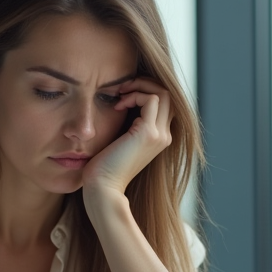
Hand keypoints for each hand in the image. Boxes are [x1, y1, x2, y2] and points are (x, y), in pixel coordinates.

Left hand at [82, 77, 173, 200]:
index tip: (123, 95)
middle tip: (122, 88)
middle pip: (168, 94)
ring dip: (140, 86)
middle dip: (145, 83)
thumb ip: (126, 124)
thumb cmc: (104, 166)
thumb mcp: (119, 140)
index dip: (146, 91)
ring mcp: (159, 135)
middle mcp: (164, 135)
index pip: (164, 103)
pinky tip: (118, 105)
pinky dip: (134, 95)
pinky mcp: (148, 133)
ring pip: (163, 93)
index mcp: (159, 137)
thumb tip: (119, 103)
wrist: (103, 188)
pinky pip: (151, 99)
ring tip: (121, 93)